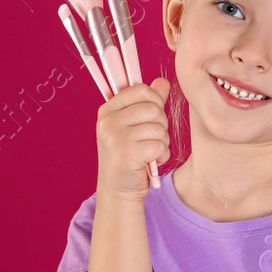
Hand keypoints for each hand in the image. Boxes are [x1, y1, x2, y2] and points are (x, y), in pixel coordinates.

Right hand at [96, 77, 171, 202]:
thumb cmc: (129, 155)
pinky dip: (161, 156)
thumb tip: (163, 82)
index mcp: (108, 109)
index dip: (155, 101)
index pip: (141, 90)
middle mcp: (108, 120)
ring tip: (148, 152)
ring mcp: (116, 136)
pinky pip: (160, 145)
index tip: (150, 117)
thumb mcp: (134, 125)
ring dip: (161, 142)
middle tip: (148, 139)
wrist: (118, 190)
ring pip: (159, 128)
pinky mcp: (127, 153)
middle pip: (154, 109)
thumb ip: (149, 102)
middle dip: (160, 125)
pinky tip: (149, 162)